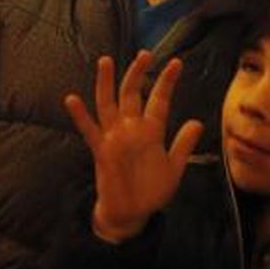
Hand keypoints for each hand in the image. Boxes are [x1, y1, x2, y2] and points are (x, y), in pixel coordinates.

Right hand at [64, 52, 202, 243]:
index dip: (166, 82)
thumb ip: (183, 146)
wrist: (132, 215)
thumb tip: (197, 122)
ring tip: (105, 61)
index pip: (159, 100)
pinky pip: (89, 130)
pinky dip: (80, 116)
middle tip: (145, 53)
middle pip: (133, 94)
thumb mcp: (174, 169)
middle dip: (138, 73)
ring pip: (109, 104)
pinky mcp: (102, 151)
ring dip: (106, 84)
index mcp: (152, 131)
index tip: (176, 63)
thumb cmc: (151, 191)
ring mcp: (115, 138)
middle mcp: (132, 129)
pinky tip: (72, 99)